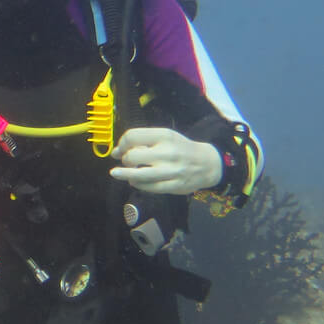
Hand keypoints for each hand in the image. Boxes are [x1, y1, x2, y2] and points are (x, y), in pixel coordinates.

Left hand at [109, 127, 223, 194]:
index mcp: (164, 136)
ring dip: (124, 174)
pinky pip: (147, 187)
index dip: (121, 144)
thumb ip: (141, 142)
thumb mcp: (165, 137)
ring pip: (137, 175)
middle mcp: (168, 152)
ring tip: (117, 174)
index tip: (119, 150)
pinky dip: (136, 184)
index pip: (132, 136)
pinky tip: (135, 180)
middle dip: (124, 159)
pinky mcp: (173, 186)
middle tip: (127, 162)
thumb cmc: (180, 148)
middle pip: (132, 156)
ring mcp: (171, 171)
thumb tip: (115, 152)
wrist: (207, 164)